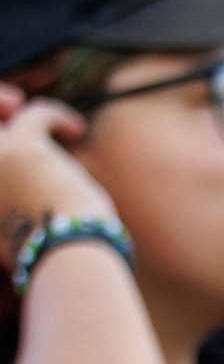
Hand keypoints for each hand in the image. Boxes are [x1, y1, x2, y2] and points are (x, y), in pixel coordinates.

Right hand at [0, 85, 116, 248]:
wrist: (64, 263)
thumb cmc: (49, 256)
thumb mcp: (16, 232)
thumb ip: (9, 204)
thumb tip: (28, 193)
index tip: (2, 133)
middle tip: (9, 105)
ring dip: (4, 101)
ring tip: (24, 106)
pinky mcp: (21, 148)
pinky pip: (35, 112)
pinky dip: (56, 115)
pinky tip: (76, 129)